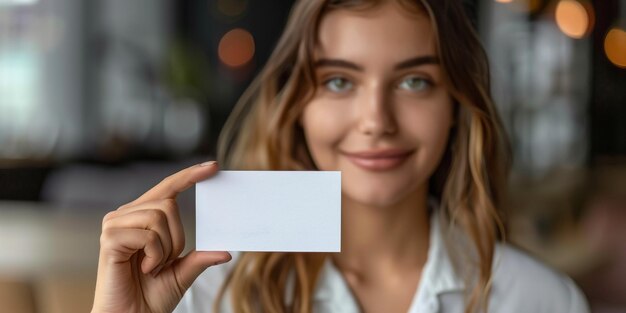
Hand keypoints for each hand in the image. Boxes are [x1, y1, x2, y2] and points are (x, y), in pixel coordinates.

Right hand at [92, 161, 230, 312]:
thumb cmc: (151, 297)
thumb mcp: (183, 274)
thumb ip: (200, 258)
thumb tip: (226, 251)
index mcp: (142, 217)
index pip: (169, 188)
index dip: (190, 175)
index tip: (214, 166)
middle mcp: (126, 215)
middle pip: (169, 203)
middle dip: (177, 237)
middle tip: (164, 262)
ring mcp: (115, 224)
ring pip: (159, 216)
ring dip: (166, 248)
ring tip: (153, 266)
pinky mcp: (110, 238)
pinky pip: (148, 235)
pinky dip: (154, 255)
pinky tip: (144, 269)